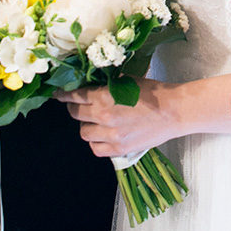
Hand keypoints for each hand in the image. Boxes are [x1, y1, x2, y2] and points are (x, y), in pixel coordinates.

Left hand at [57, 80, 181, 157]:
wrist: (174, 111)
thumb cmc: (151, 92)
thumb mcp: (125, 80)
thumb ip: (104, 84)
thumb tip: (87, 83)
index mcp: (104, 96)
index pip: (73, 96)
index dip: (62, 94)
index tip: (57, 93)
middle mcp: (104, 117)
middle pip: (75, 114)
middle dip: (74, 107)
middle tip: (78, 104)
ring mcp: (112, 136)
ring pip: (84, 133)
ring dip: (85, 125)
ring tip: (93, 120)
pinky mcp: (120, 150)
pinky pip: (96, 149)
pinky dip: (96, 142)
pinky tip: (101, 135)